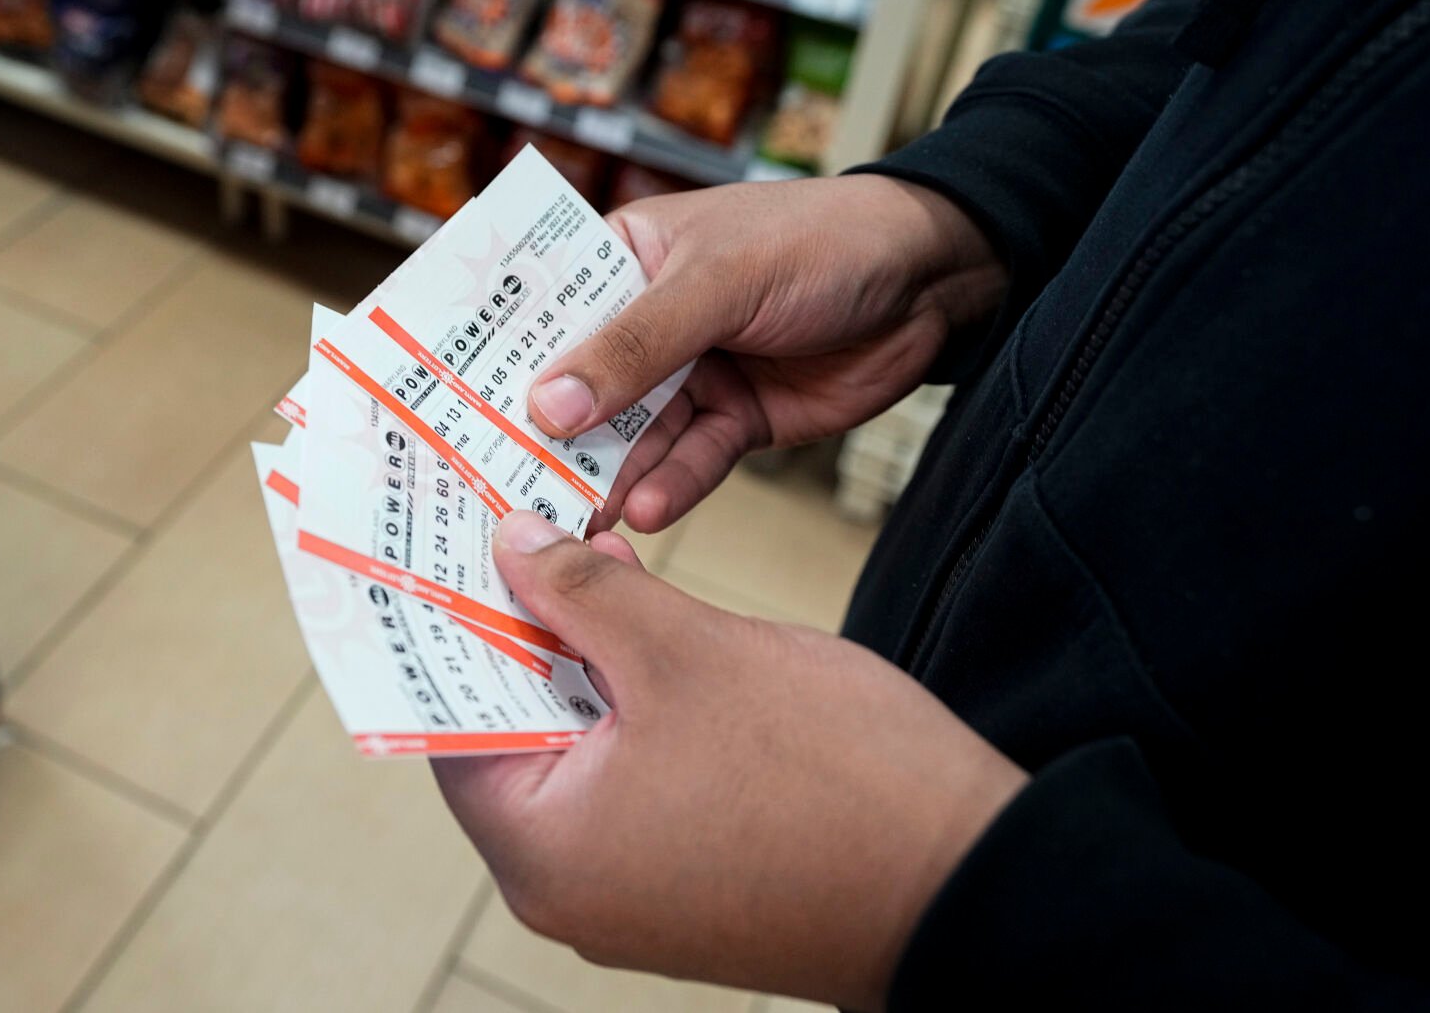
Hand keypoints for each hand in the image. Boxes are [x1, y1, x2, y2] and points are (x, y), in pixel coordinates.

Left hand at [434, 512, 1027, 1010]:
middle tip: (519, 535)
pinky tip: (654, 636)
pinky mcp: (693, 882)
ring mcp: (635, 894)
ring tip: (590, 566)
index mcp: (543, 851)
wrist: (980, 880)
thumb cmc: (837, 781)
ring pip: (578, 755)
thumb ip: (586, 594)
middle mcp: (571, 890)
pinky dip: (634, 711)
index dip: (453, 623)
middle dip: (524, 631)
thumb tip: (513, 549)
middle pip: (512, 736)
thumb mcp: (689, 653)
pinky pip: (632, 783)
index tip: (449, 551)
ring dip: (586, 665)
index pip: (451, 722)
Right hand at [528, 175, 1005, 533]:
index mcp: (620, 260)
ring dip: (608, 478)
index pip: (540, 313)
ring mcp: (690, 375)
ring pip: (632, 438)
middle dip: (546, 442)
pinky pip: (691, 463)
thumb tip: (545, 405)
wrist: (933, 280)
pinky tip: (650, 512)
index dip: (494, 363)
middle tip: (502, 494)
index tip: (443, 416)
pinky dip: (672, 488)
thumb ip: (634, 348)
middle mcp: (644, 322)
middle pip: (579, 390)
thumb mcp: (716, 283)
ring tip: (577, 518)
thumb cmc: (819, 241)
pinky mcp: (736, 421)